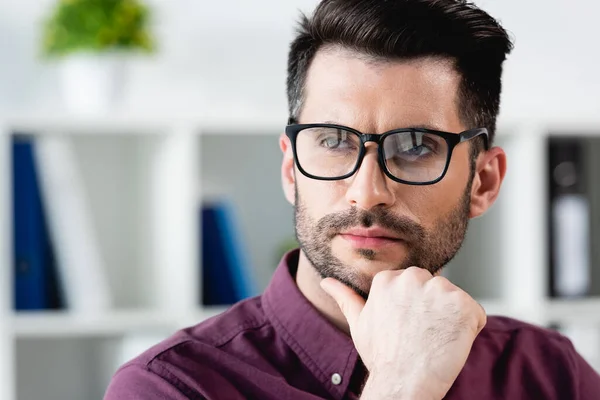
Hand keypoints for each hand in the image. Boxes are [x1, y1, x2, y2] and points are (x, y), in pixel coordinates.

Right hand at [320, 267, 485, 399]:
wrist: (403, 383)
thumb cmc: (382, 357)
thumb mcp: (359, 323)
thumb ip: (345, 297)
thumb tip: (325, 282)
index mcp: (389, 279)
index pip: (416, 285)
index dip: (416, 309)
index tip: (408, 328)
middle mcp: (413, 278)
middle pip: (436, 287)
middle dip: (434, 309)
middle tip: (421, 335)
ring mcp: (439, 290)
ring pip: (455, 301)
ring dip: (452, 319)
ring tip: (435, 340)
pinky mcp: (463, 304)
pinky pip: (475, 313)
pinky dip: (470, 329)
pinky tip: (451, 343)